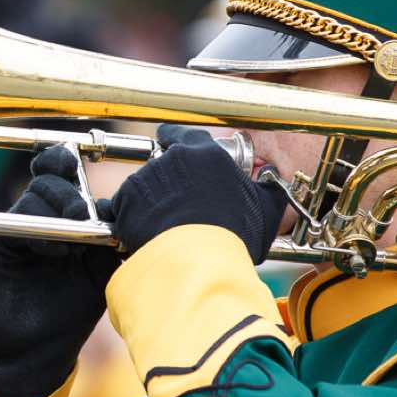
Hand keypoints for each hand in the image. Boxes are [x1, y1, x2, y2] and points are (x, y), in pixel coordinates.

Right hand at [0, 147, 120, 396]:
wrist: (44, 349)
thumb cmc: (75, 307)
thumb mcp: (103, 266)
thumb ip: (111, 234)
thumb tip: (133, 207)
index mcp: (63, 215)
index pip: (61, 173)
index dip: (66, 161)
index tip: (83, 161)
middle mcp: (39, 217)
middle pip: (47, 178)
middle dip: (67, 190)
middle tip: (84, 213)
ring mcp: (18, 232)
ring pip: (32, 199)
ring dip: (56, 211)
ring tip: (75, 241)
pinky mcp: (1, 251)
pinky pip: (14, 226)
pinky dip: (39, 235)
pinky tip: (58, 254)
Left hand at [109, 125, 288, 264]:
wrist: (199, 262)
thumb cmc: (235, 236)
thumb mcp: (265, 210)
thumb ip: (268, 192)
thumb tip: (275, 190)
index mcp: (205, 153)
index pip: (185, 134)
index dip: (182, 145)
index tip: (183, 159)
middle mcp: (171, 159)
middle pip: (165, 164)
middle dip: (170, 182)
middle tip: (182, 207)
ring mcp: (144, 180)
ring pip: (144, 185)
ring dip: (151, 201)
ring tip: (165, 226)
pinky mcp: (124, 202)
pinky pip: (122, 206)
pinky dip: (130, 217)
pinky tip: (146, 233)